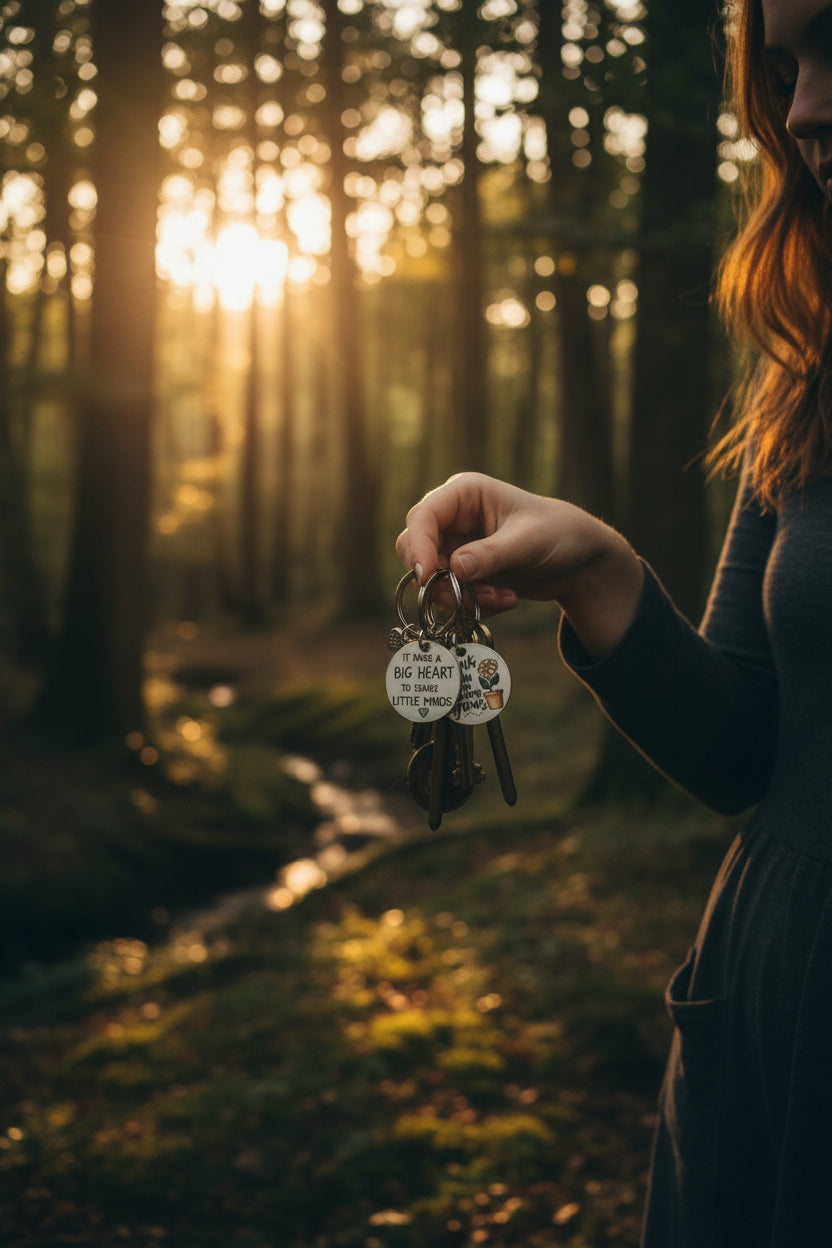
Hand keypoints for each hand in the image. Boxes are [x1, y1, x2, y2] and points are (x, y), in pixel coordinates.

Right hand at [396, 472, 643, 657]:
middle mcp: (452, 518)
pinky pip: (449, 594)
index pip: (423, 516)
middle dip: (438, 579)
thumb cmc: (558, 533)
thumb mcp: (529, 542)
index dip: (419, 547)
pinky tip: (506, 598)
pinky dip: (473, 603)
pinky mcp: (462, 573)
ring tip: (501, 597)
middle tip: (468, 595)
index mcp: (464, 494)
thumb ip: (492, 554)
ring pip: (429, 578)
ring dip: (461, 596)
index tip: (428, 577)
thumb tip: (454, 568)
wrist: (578, 560)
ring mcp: (454, 547)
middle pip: (414, 549)